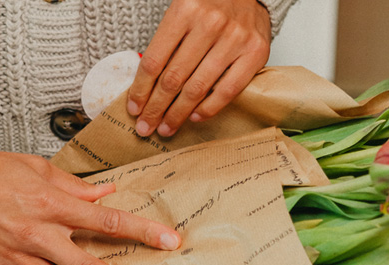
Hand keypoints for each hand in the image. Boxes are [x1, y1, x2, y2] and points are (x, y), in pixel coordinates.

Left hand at [127, 0, 271, 136]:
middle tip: (145, 126)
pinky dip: (209, 107)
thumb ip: (167, 42)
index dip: (141, 89)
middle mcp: (209, 24)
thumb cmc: (211, 4)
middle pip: (173, 78)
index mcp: (184, 10)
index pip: (154, 60)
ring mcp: (234, 39)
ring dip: (178, 113)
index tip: (134, 108)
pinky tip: (195, 116)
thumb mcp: (182, 10)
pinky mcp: (255, 53)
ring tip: (167, 127)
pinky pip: (228, 90)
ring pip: (198, 88)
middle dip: (156, 108)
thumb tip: (146, 85)